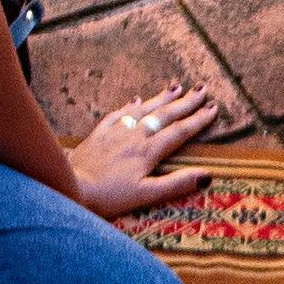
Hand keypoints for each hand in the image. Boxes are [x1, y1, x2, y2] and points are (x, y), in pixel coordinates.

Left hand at [69, 84, 217, 215]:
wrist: (70, 187)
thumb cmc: (109, 196)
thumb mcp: (146, 195)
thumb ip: (176, 183)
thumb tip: (206, 175)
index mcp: (149, 151)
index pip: (179, 131)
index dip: (198, 120)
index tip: (213, 108)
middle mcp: (135, 135)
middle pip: (164, 115)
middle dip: (185, 102)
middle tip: (202, 90)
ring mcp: (116, 131)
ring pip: (143, 109)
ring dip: (161, 98)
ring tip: (177, 87)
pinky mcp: (100, 133)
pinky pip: (119, 113)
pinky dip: (131, 105)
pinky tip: (136, 100)